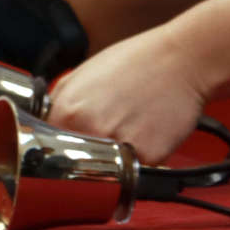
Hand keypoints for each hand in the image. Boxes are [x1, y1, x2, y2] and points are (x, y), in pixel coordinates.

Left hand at [46, 24, 213, 163]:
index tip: (70, 145)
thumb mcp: (85, 70)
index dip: (59, 147)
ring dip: (114, 159)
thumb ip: (60, 101)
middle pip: (76, 163)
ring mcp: (119, 146)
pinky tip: (148, 130)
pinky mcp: (147, 157)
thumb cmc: (138, 60)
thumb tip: (45, 125)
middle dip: (88, 154)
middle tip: (106, 135)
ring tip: (129, 128)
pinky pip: (137, 170)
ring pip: (107, 170)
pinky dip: (142, 157)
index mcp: (68, 111)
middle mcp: (90, 130)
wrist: (185, 59)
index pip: (47, 147)